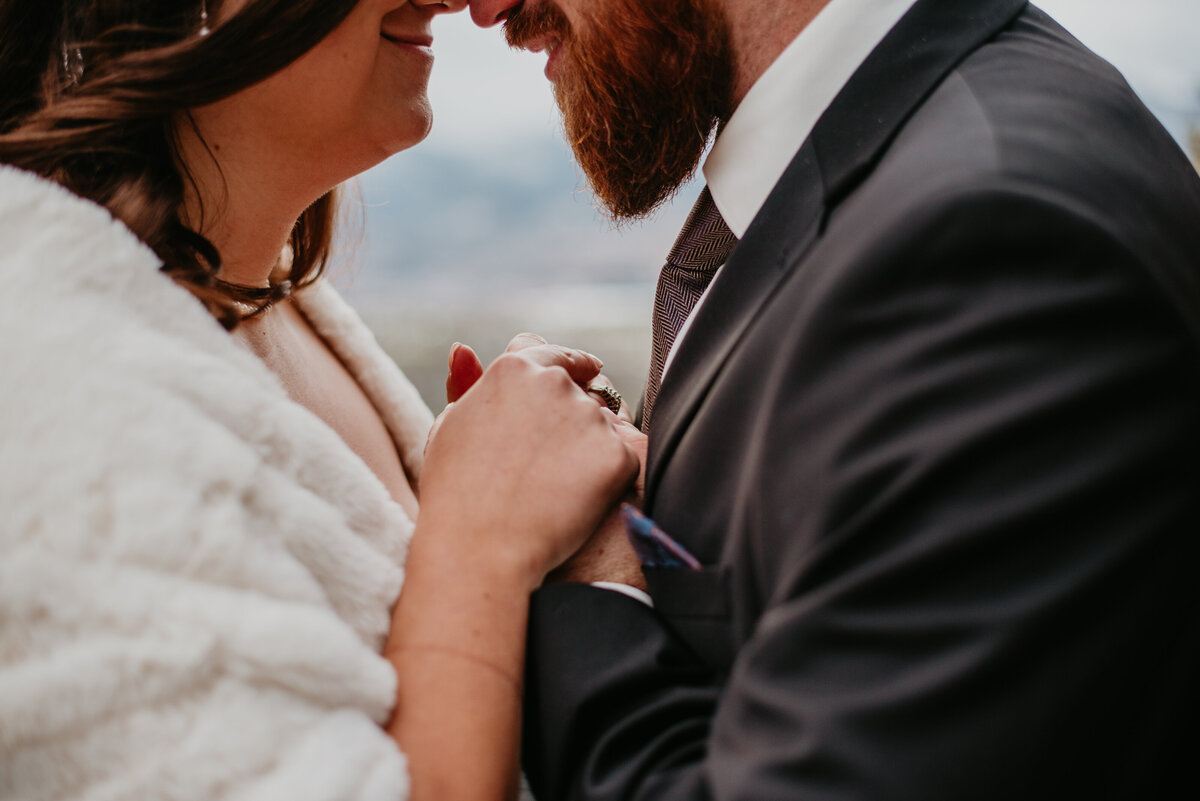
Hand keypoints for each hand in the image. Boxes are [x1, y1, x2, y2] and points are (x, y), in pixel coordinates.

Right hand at [420, 347, 638, 588]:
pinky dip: (609, 480)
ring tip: (555, 488)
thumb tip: (465, 348)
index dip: (566, 365)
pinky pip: (623, 460)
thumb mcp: (449, 429)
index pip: (551, 353)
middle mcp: (556, 384)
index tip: (583, 371)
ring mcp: (590, 418)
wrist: (481, 551)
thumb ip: (466, 385)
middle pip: (581, 389)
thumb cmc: (455, 495)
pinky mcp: (619, 455)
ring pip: (604, 425)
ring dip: (591, 447)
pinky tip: (577, 503)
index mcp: (513, 369)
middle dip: (574, 414)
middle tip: (550, 459)